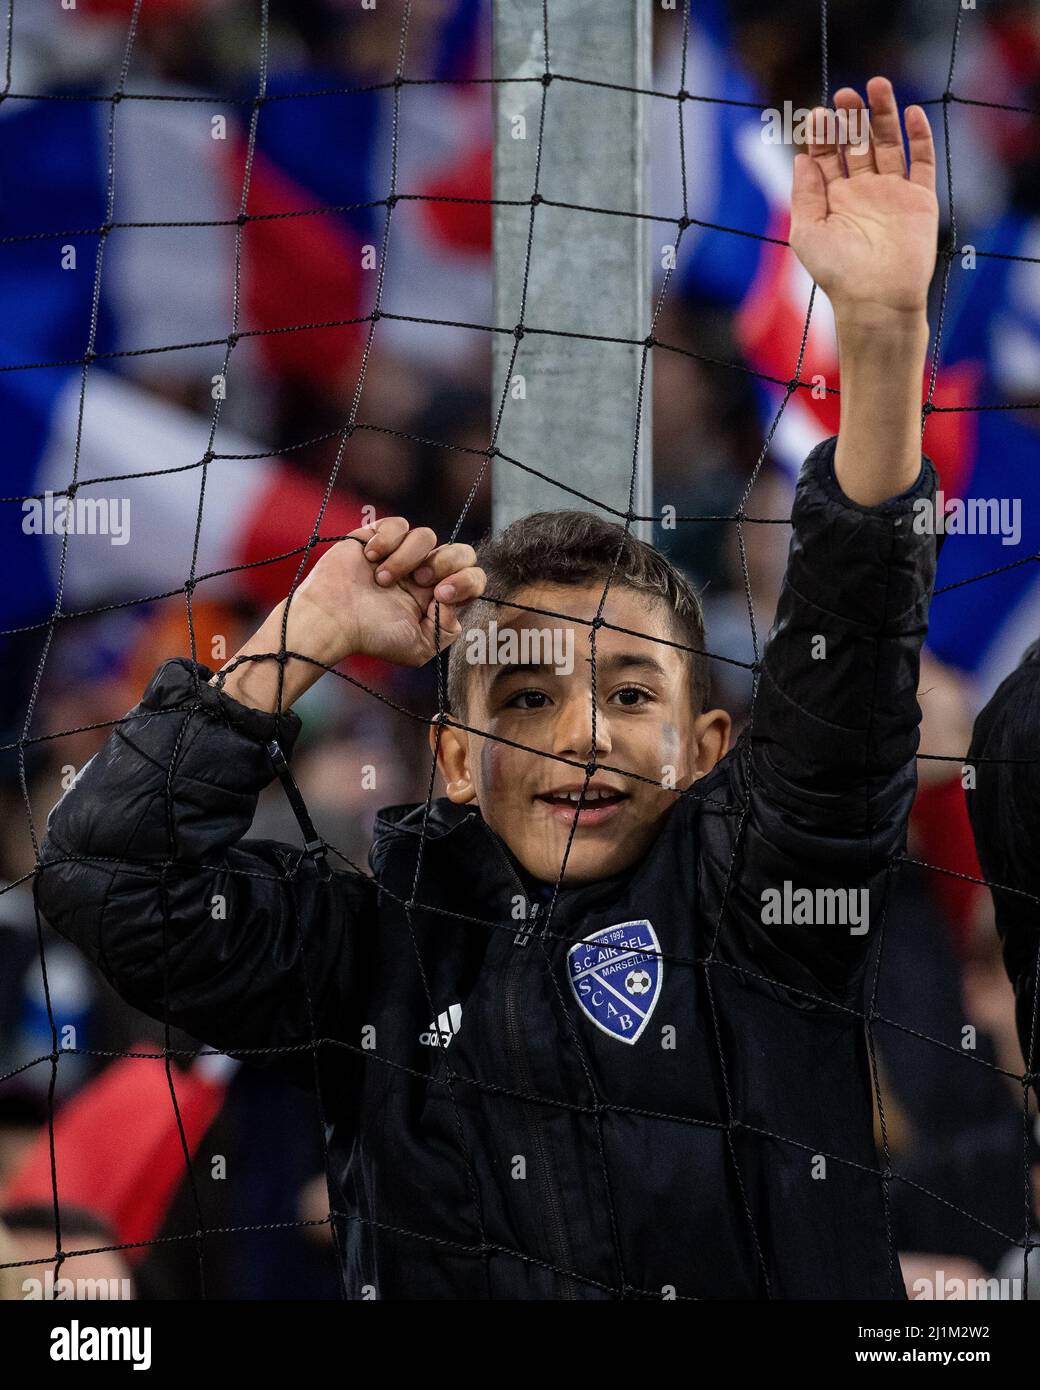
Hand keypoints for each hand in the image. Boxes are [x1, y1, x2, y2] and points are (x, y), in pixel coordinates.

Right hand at [294, 517, 485, 667]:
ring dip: (407, 558)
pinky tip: (370, 559)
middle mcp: (425, 574)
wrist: (332, 620)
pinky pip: (400, 524)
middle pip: (462, 552)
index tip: (440, 596)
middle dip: (447, 563)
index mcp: (438, 598)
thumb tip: (453, 602)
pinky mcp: (379, 536)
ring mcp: (403, 554)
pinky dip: (387, 540)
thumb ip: (447, 629)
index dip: (466, 583)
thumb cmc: (371, 636)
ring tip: (383, 579)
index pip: (473, 579)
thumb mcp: (419, 648)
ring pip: (429, 536)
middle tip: (420, 581)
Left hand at [789, 76, 937, 324]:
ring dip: (883, 114)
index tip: (818, 114)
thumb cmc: (837, 273)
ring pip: (889, 143)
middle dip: (851, 118)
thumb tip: (801, 159)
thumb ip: (804, 194)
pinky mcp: (920, 199)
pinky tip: (911, 112)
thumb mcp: (807, 232)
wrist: (877, 299)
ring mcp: (892, 193)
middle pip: (857, 143)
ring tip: (876, 85)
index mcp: (833, 200)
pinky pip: (922, 161)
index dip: (822, 135)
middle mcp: (863, 192)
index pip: (827, 157)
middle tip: (845, 95)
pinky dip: (920, 136)